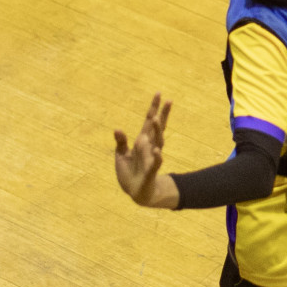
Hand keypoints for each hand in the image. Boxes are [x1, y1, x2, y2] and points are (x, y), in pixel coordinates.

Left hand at [114, 93, 176, 207]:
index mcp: (141, 141)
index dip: (154, 108)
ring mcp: (151, 157)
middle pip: (157, 128)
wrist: (137, 192)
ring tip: (156, 119)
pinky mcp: (151, 170)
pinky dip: (156, 157)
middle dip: (163, 115)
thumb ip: (121, 142)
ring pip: (157, 141)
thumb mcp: (121, 156)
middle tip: (169, 100)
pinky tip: (156, 151)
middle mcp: (149, 146)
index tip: (159, 93)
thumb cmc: (130, 173)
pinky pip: (155, 162)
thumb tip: (117, 128)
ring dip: (157, 131)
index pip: (148, 121)